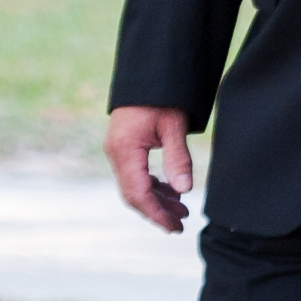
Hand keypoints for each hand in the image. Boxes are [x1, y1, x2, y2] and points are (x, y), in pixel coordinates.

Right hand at [106, 106, 193, 233]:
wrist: (148, 73)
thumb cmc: (163, 96)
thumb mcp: (174, 126)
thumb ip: (178, 158)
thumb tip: (184, 190)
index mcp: (125, 150)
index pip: (138, 193)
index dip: (156, 213)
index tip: (175, 227)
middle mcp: (116, 153)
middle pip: (133, 194)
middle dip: (156, 211)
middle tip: (181, 224)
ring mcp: (117, 151)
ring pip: (134, 186)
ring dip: (156, 200)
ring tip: (181, 211)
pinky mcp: (123, 147)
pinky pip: (135, 175)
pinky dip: (152, 186)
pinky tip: (170, 192)